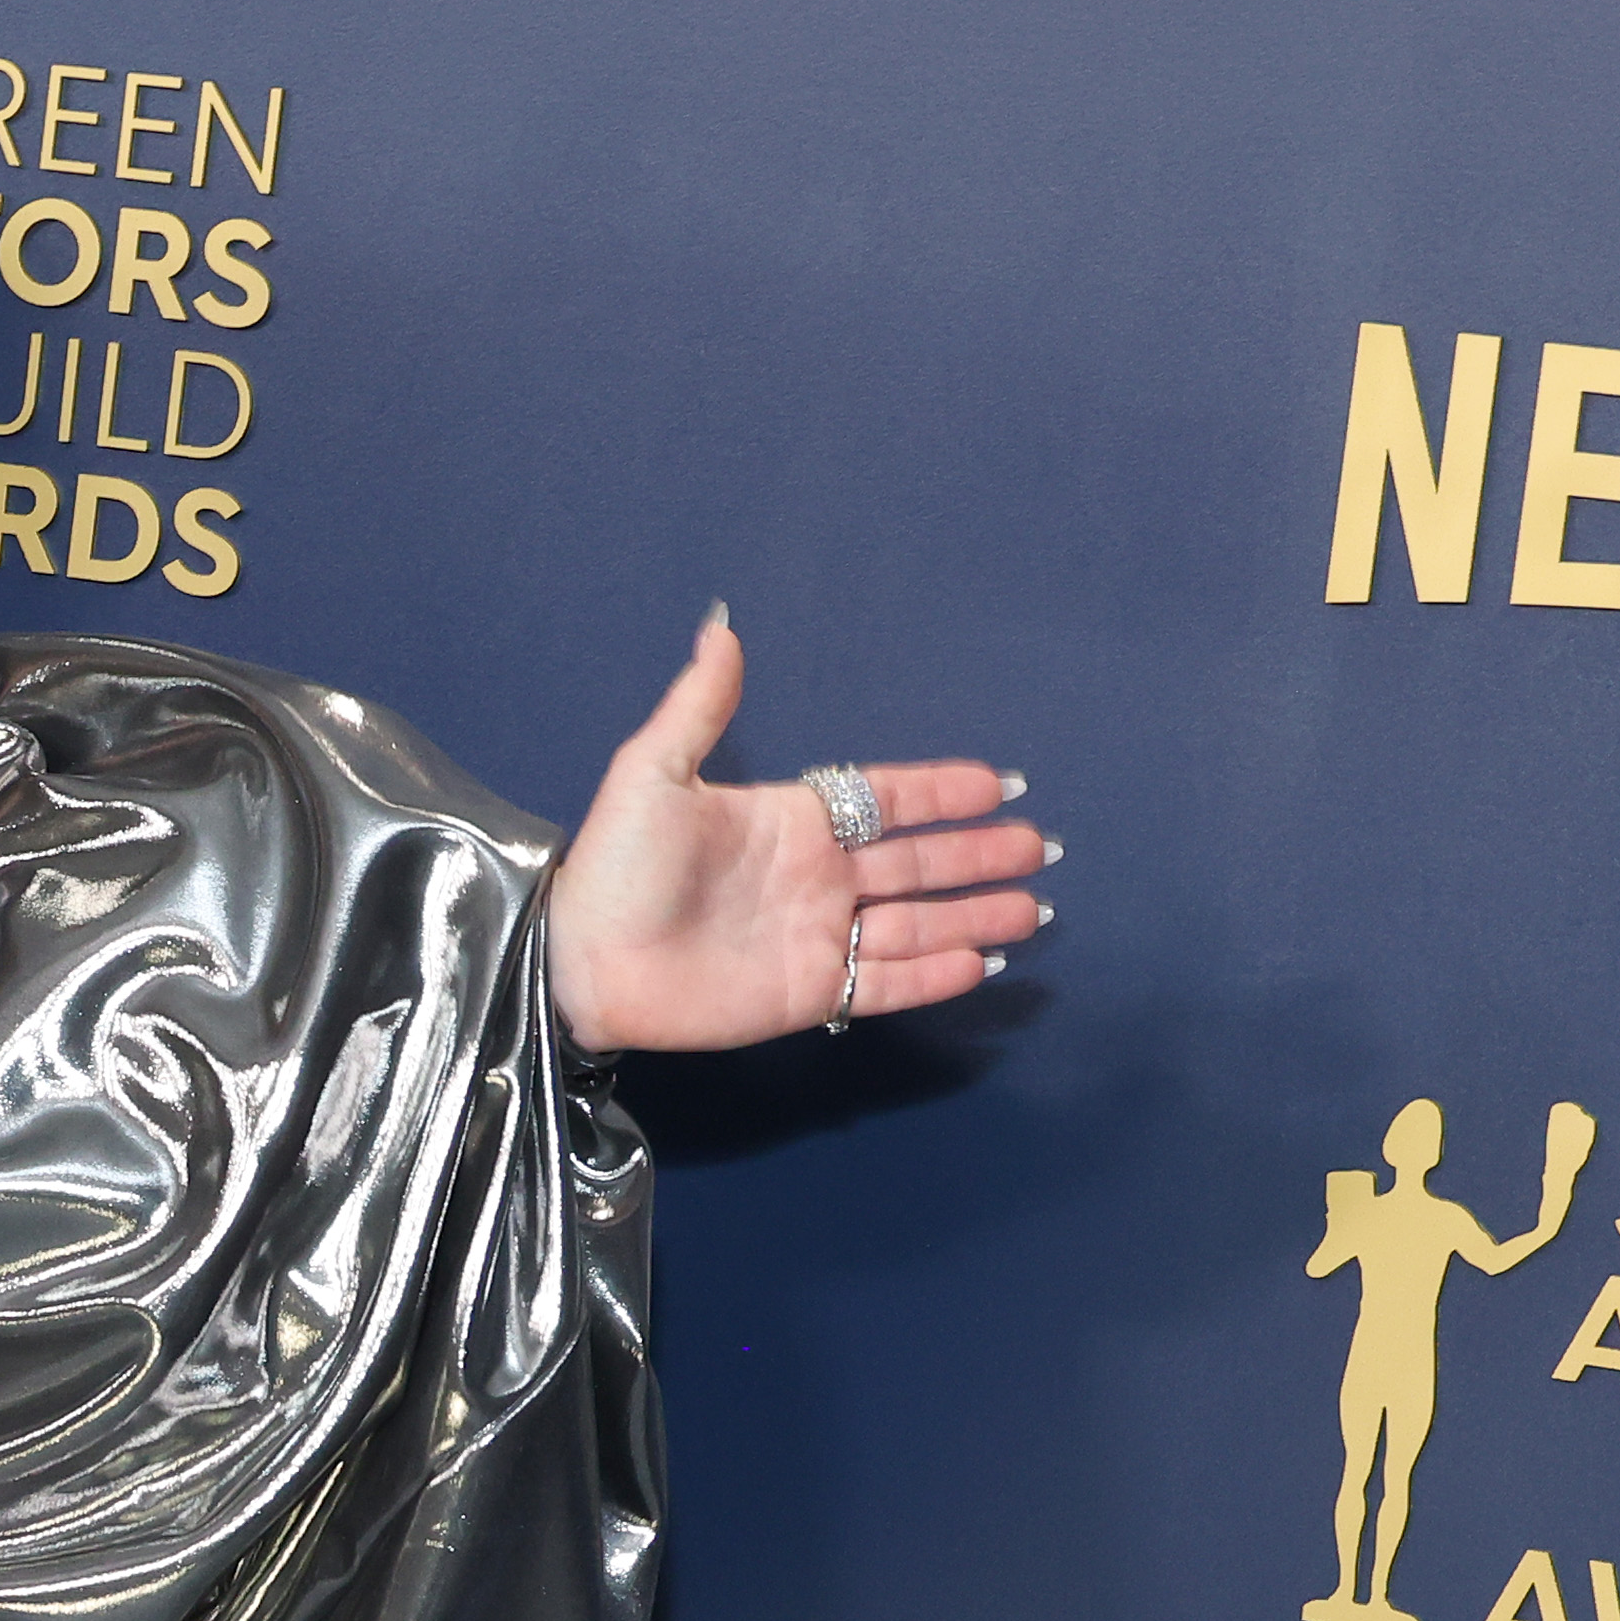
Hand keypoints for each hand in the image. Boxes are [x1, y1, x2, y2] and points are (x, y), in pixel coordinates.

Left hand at [549, 609, 1050, 1053]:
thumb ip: (699, 707)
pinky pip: (884, 982)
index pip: (883, 799)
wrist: (579, 957)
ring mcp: (814, 936)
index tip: (999, 782)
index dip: (940, 791)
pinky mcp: (806, 992)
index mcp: (787, 822)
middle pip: (917, 862)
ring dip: (974, 913)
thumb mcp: (652, 773)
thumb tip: (722, 628)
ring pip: (916, 922)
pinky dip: (933, 975)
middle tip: (1041, 846)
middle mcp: (813, 878)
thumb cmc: (614, 865)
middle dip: (978, 854)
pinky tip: (980, 960)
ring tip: (1033, 905)